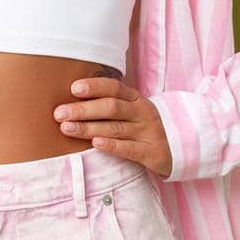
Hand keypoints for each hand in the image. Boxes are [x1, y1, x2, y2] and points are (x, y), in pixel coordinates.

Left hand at [53, 76, 172, 177]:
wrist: (180, 146)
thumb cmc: (142, 126)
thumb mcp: (131, 110)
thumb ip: (108, 104)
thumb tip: (71, 101)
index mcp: (135, 98)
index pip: (114, 87)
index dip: (94, 86)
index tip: (73, 89)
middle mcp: (141, 112)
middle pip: (111, 107)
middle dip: (83, 110)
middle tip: (59, 113)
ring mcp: (147, 132)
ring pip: (115, 128)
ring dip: (88, 128)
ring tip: (66, 128)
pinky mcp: (151, 152)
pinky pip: (129, 149)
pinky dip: (111, 145)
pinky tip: (95, 144)